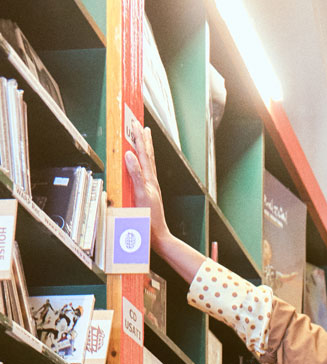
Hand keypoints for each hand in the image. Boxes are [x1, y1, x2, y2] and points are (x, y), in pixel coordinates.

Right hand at [124, 126, 169, 248]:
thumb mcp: (141, 195)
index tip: (135, 125)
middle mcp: (151, 182)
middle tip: (141, 126)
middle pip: (148, 156)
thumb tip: (130, 155)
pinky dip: (143, 164)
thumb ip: (136, 174)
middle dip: (144, 140)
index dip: (139, 139)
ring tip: (144, 138)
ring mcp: (151, 188)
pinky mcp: (149, 194)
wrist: (158, 236)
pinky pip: (146, 173)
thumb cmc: (150, 219)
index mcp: (149, 180)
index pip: (143, 154)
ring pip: (148, 164)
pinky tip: (141, 164)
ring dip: (145, 150)